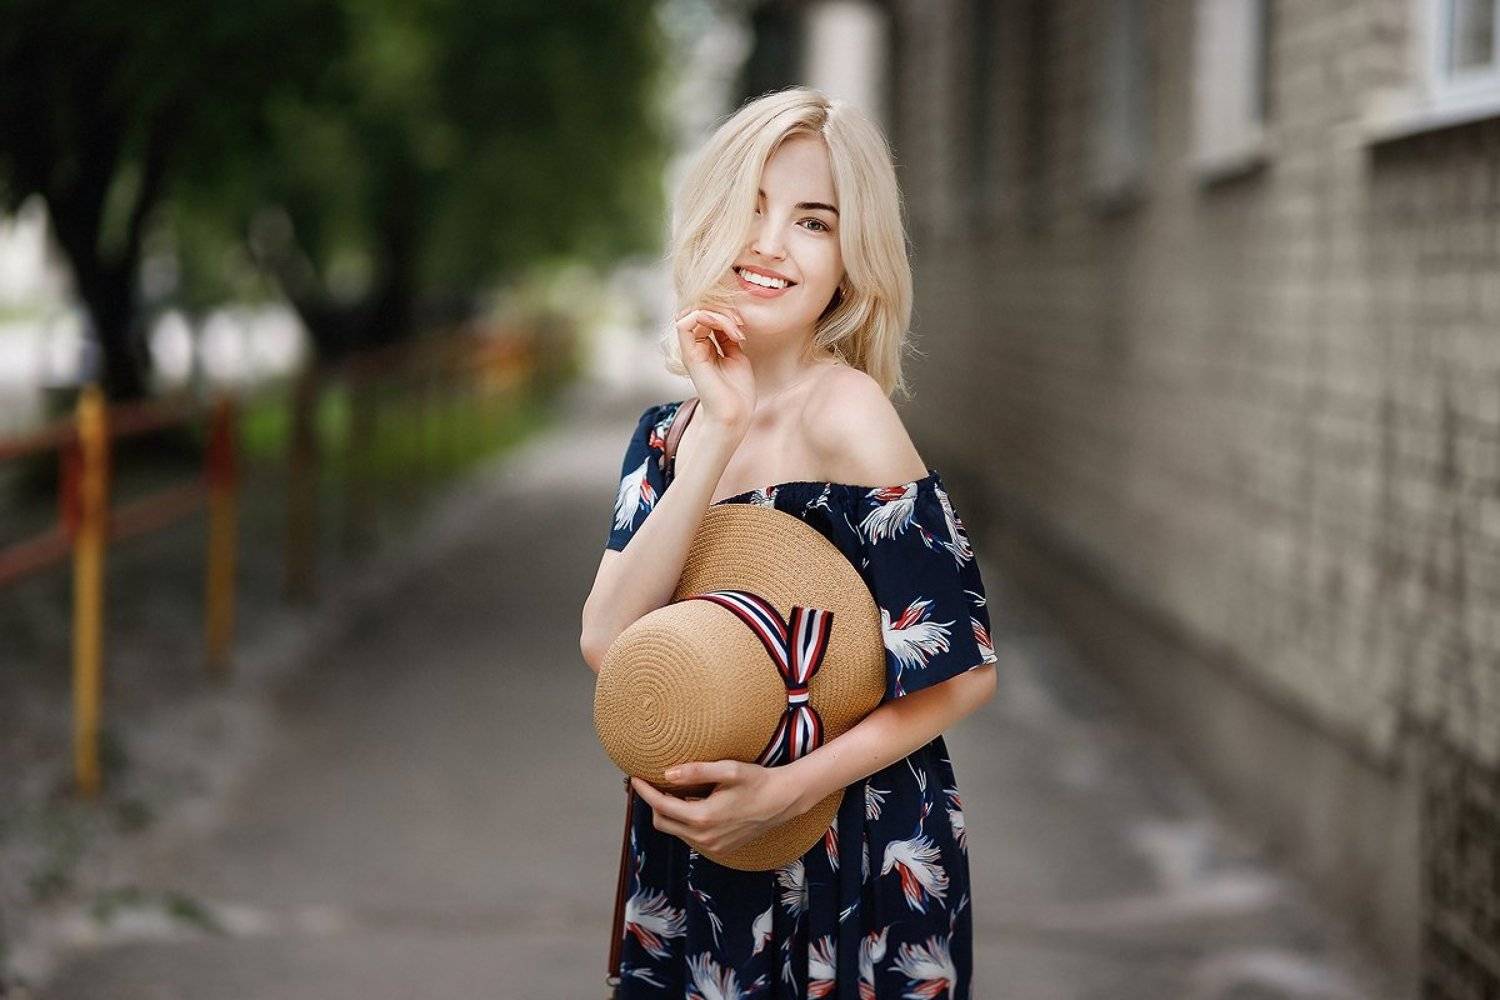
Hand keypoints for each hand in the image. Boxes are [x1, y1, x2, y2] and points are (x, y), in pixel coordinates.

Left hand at [631, 760, 801, 856]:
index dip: (645, 792)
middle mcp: (704, 838)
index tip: (635, 778)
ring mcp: (712, 847)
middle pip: (662, 823)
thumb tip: (667, 773)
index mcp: (703, 818)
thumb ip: (697, 771)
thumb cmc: (757, 781)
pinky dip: (685, 821)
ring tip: (674, 792)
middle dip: (653, 804)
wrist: (782, 801)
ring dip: (670, 813)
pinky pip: (691, 837)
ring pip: (676, 831)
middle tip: (651, 784)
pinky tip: (693, 804)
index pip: (661, 806)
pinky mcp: (719, 848)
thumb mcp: (728, 770)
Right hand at [674, 307, 754, 431]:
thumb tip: (727, 318)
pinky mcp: (689, 355)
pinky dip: (708, 318)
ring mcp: (691, 350)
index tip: (742, 327)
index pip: (707, 316)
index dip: (725, 314)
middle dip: (723, 312)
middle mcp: (695, 347)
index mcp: (705, 347)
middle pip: (700, 312)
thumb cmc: (738, 390)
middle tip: (740, 326)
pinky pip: (685, 323)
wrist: (735, 413)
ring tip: (736, 331)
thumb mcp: (736, 355)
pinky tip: (728, 330)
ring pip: (694, 313)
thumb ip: (728, 336)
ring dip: (719, 315)